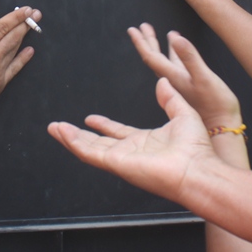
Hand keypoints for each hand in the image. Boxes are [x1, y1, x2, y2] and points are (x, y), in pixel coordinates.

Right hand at [0, 6, 40, 121]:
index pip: (1, 26)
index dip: (15, 17)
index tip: (25, 10)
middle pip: (12, 35)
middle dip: (25, 23)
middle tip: (36, 14)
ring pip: (15, 48)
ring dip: (24, 36)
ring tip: (33, 26)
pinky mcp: (1, 82)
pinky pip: (16, 67)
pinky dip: (24, 58)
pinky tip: (30, 51)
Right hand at [48, 79, 219, 206]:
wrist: (198, 169)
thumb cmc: (196, 148)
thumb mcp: (183, 114)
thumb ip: (170, 99)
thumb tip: (163, 82)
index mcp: (145, 142)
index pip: (118, 133)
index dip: (104, 126)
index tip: (91, 118)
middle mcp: (130, 152)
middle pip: (97, 143)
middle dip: (78, 135)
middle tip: (60, 126)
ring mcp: (121, 160)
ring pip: (89, 148)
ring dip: (70, 138)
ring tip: (53, 128)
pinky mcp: (116, 164)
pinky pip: (90, 152)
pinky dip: (73, 142)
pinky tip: (61, 132)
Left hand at [127, 24, 241, 126]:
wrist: (222, 126)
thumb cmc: (215, 104)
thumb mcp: (204, 77)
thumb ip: (190, 58)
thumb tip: (176, 39)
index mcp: (172, 76)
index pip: (150, 56)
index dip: (141, 42)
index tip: (133, 29)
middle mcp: (172, 80)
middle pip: (154, 57)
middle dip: (148, 41)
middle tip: (142, 27)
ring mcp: (180, 84)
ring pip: (165, 61)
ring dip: (160, 46)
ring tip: (161, 33)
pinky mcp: (189, 86)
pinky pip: (176, 65)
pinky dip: (174, 54)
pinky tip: (178, 48)